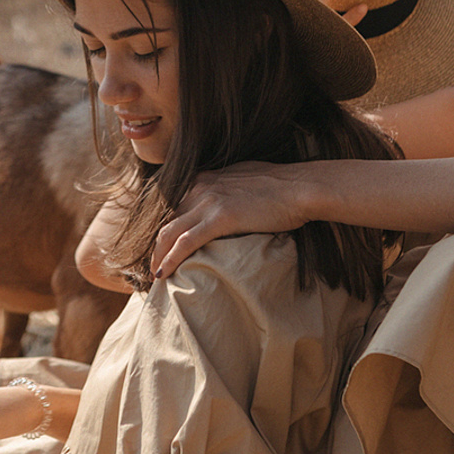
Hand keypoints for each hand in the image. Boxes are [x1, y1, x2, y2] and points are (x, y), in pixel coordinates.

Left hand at [149, 160, 326, 278]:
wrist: (300, 188)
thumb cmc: (281, 187)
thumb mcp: (244, 181)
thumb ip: (227, 190)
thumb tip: (226, 204)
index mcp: (205, 178)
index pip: (174, 206)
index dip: (165, 229)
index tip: (160, 247)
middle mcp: (201, 187)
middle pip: (167, 220)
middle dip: (157, 245)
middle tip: (153, 265)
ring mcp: (208, 201)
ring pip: (169, 232)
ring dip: (158, 256)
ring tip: (154, 275)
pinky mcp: (220, 218)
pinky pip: (185, 242)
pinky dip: (170, 259)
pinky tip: (162, 273)